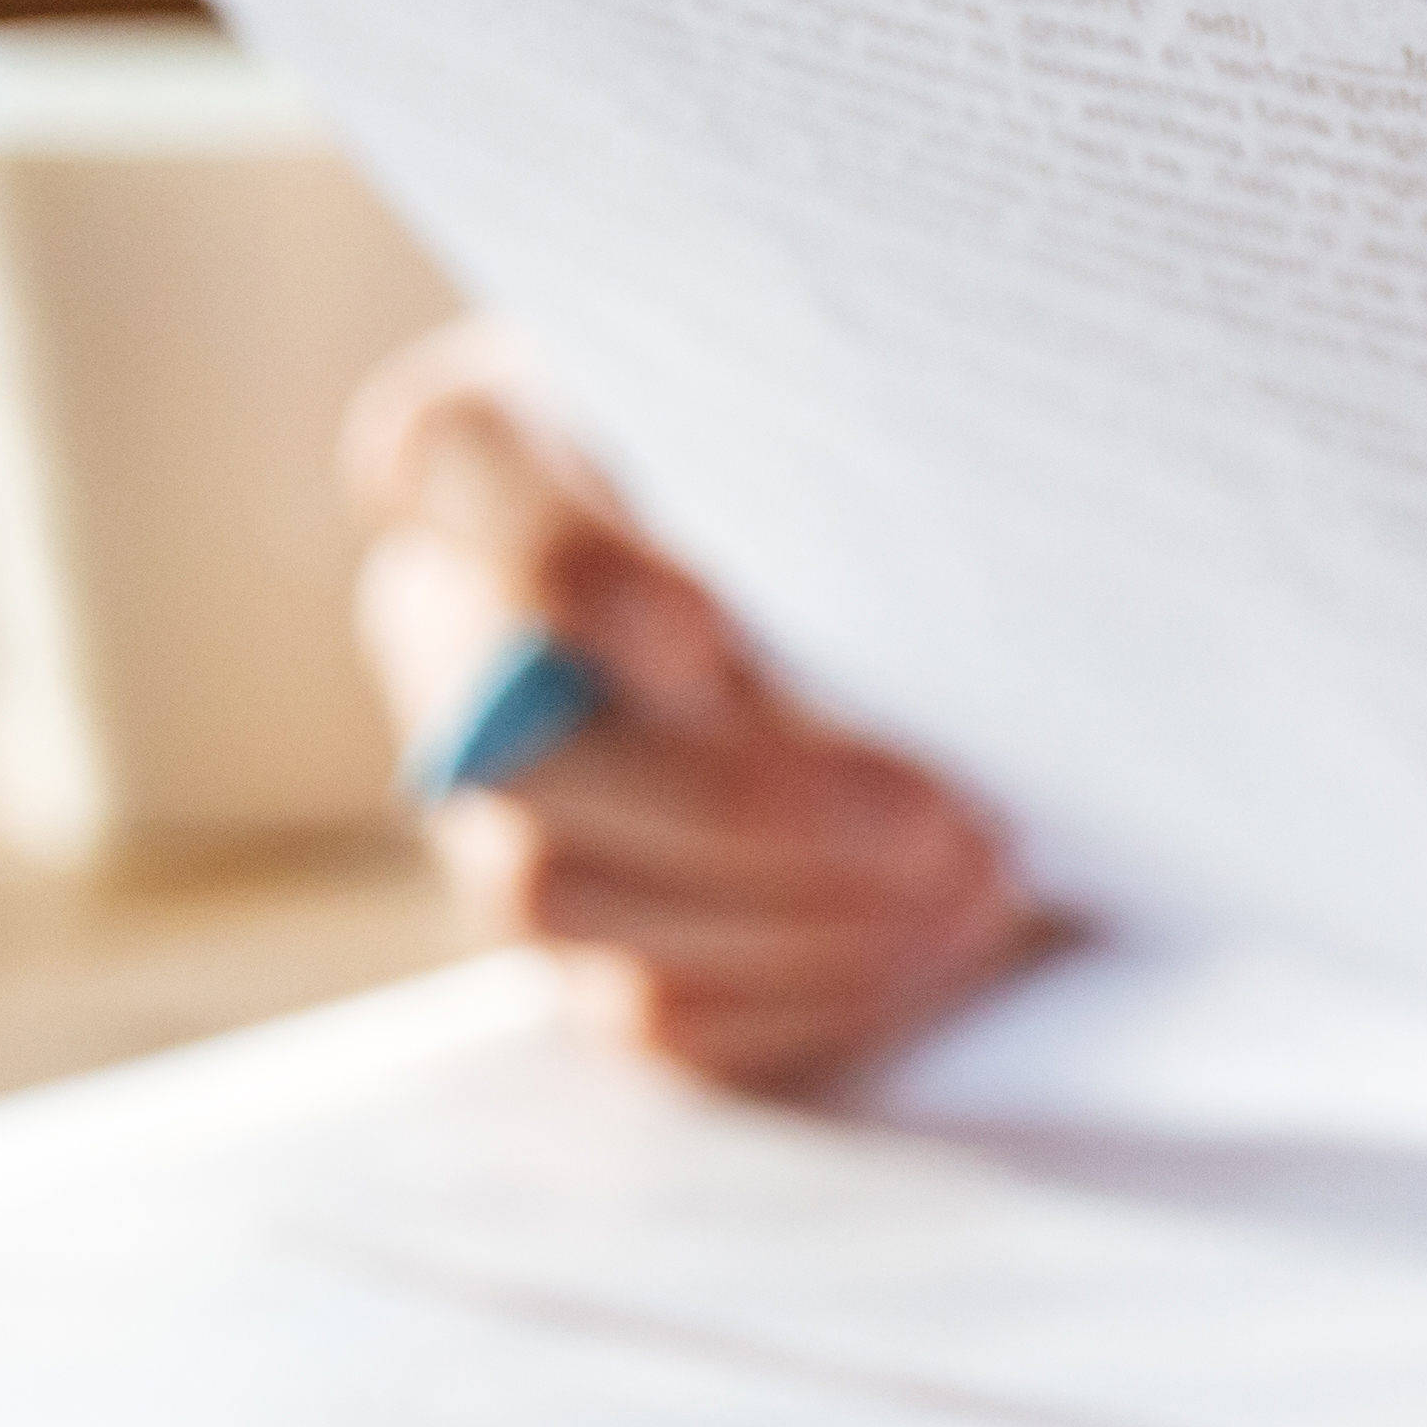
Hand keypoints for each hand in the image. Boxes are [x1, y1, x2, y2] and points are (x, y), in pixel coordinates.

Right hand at [344, 320, 1045, 1087]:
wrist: (947, 609)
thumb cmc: (897, 466)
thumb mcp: (885, 417)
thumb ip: (860, 451)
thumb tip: (939, 573)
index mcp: (498, 448)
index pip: (450, 458)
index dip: (560, 563)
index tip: (706, 638)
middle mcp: (457, 630)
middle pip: (522, 743)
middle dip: (741, 802)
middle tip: (935, 820)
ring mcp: (507, 805)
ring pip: (571, 896)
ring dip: (793, 909)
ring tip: (975, 882)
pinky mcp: (590, 943)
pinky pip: (654, 1009)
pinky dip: (804, 991)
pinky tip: (937, 948)